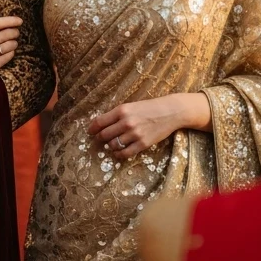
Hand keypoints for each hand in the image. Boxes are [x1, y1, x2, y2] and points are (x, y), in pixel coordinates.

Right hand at [0, 1, 22, 73]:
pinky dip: (11, 52)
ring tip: (12, 42)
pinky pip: (8, 56)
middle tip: (16, 32)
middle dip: (14, 32)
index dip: (10, 20)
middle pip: (5, 34)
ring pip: (8, 45)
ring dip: (14, 42)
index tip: (19, 20)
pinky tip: (8, 51)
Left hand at [88, 92, 211, 159]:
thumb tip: (102, 124)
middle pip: (104, 135)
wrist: (170, 112)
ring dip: (110, 146)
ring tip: (112, 144)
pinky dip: (119, 154)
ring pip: (113, 145)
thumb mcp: (131, 106)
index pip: (100, 122)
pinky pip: (125, 153)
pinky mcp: (143, 144)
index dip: (92, 129)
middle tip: (99, 140)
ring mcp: (134, 134)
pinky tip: (119, 152)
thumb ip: (117, 114)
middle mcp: (126, 122)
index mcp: (122, 110)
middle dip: (99, 139)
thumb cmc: (149, 107)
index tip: (90, 132)